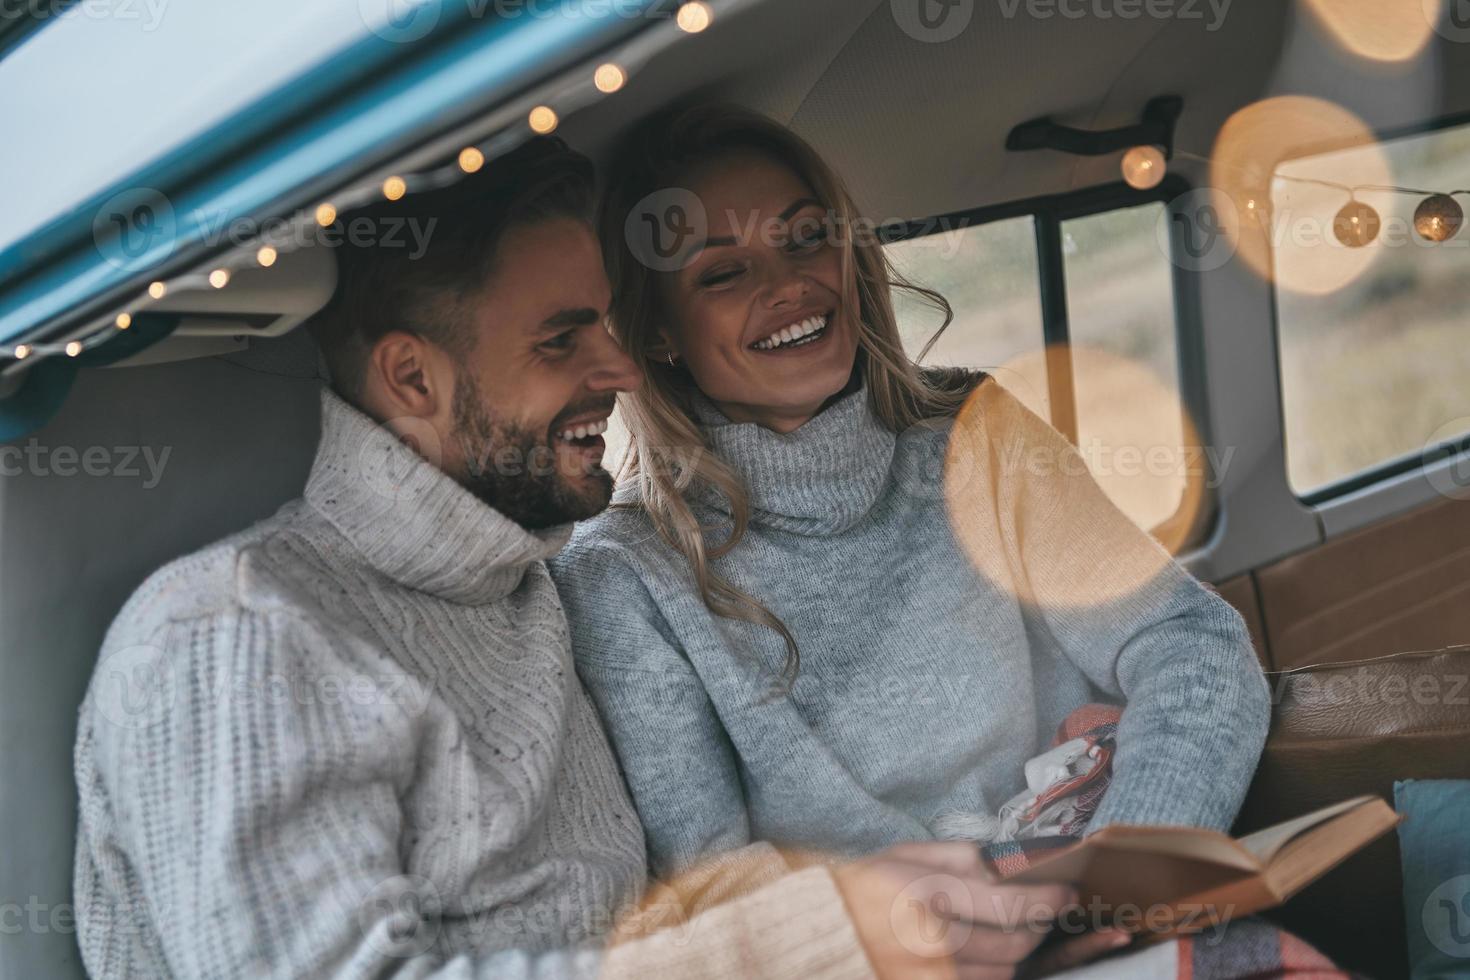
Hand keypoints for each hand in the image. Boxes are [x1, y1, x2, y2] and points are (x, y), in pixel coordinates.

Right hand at [831, 841, 1111, 979]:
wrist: (820, 929)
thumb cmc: (862, 885)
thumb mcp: (906, 854)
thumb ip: (962, 857)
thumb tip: (1013, 864)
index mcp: (929, 897)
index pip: (1011, 906)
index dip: (1047, 900)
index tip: (1064, 892)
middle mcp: (933, 944)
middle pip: (1015, 945)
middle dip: (1039, 926)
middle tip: (1043, 910)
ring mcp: (932, 976)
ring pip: (1003, 973)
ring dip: (1017, 951)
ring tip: (1008, 928)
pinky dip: (992, 971)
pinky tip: (981, 951)